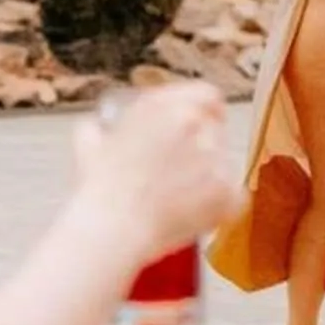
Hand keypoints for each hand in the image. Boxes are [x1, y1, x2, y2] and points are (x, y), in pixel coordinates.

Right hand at [72, 83, 237, 258]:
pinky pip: (234, 197)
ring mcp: (214, 157)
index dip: (207, 112)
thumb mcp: (89, 143)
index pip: (208, 96)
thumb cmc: (100, 191)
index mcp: (166, 105)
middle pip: (214, 131)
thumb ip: (98, 129)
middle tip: (178, 174)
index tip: (202, 127)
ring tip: (178, 200)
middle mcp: (194, 124)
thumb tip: (95, 130)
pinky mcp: (226, 190)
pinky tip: (195, 214)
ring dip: (208, 179)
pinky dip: (221, 207)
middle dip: (201, 150)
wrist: (112, 228)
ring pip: (223, 164)